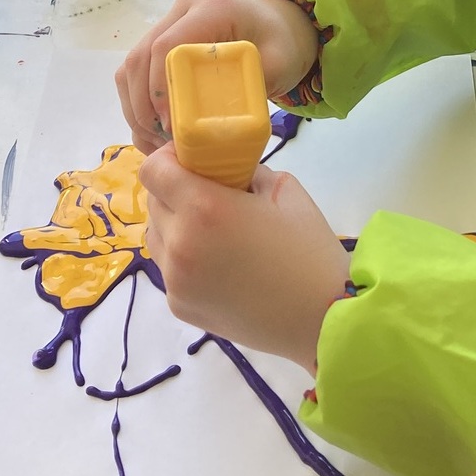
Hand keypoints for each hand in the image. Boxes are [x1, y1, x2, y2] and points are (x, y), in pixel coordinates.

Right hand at [116, 0, 320, 154]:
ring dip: (135, 108)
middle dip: (142, 106)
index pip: (167, 47)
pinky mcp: (161, 41)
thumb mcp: (279, 64)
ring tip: (155, 142)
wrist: (278, 28)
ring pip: (131, 68)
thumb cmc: (282, 45)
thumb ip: (250, 87)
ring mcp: (167, 24)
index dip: (160, 88)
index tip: (172, 126)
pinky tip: (152, 133)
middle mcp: (181, 11)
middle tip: (161, 142)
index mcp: (210, 9)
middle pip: (140, 58)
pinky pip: (135, 74)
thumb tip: (209, 121)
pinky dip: (138, 105)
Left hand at [140, 153, 350, 371]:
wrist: (322, 318)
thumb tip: (225, 171)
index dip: (168, 158)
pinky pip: (168, 269)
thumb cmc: (309, 249)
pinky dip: (182, 259)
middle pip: (154, 201)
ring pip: (156, 235)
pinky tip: (218, 264)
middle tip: (209, 196)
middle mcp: (180, 243)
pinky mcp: (178, 306)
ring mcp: (175, 280)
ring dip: (174, 225)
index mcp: (204, 207)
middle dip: (174, 191)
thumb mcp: (282, 188)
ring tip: (212, 233)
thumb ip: (245, 172)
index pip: (153, 170)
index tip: (190, 161)